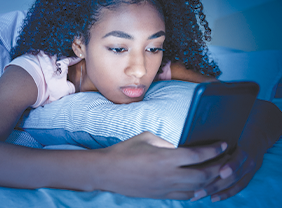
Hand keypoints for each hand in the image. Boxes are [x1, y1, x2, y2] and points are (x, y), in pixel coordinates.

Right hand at [96, 132, 226, 198]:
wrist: (107, 171)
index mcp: (166, 158)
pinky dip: (197, 191)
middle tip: (226, 159)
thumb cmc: (125, 150)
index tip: (223, 144)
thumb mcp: (147, 138)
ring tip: (218, 173)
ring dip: (210, 181)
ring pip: (197, 188)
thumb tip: (180, 146)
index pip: (197, 155)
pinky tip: (201, 186)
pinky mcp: (161, 195)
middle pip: (203, 175)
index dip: (214, 150)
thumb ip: (167, 142)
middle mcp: (169, 175)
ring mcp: (166, 188)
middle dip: (218, 167)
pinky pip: (185, 196)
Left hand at [194, 100, 281, 201]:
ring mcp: (252, 167)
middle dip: (215, 182)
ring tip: (198, 195)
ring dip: (216, 190)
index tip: (222, 170)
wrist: (263, 124)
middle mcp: (252, 158)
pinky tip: (213, 198)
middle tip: (198, 188)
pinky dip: (226, 193)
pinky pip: (239, 186)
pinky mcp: (250, 172)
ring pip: (234, 183)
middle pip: (235, 174)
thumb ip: (222, 116)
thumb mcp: (237, 115)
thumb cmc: (245, 118)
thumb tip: (205, 103)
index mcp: (249, 143)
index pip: (242, 156)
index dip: (233, 164)